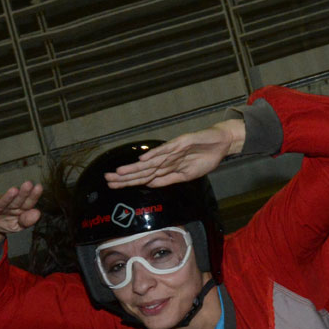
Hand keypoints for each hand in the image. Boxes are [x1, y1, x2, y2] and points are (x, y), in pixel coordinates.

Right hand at [0, 182, 42, 248]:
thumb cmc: (2, 222)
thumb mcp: (16, 226)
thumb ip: (27, 221)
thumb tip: (37, 212)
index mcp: (18, 208)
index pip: (28, 202)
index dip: (33, 196)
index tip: (39, 187)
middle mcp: (7, 205)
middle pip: (16, 200)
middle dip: (22, 193)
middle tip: (28, 184)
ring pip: (2, 203)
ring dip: (7, 197)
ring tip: (14, 191)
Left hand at [104, 120, 244, 188]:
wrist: (221, 144)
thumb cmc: (204, 158)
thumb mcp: (185, 176)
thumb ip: (168, 180)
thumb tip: (148, 184)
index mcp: (166, 167)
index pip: (143, 176)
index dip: (128, 181)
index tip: (112, 185)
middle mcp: (165, 159)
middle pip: (142, 169)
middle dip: (125, 176)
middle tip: (107, 179)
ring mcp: (172, 150)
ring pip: (151, 161)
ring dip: (135, 167)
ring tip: (119, 172)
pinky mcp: (181, 142)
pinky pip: (166, 150)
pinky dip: (155, 154)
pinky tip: (142, 159)